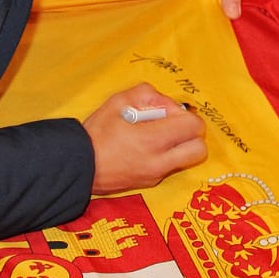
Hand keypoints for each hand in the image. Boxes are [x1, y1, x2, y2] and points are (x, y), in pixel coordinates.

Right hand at [85, 83, 206, 193]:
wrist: (78, 166)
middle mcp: (158, 161)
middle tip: (172, 126)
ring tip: (160, 138)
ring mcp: (156, 175)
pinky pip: (171, 167)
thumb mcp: (118, 101)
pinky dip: (167, 156)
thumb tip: (167, 105)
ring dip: (182, 146)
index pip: (193, 127)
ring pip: (188, 160)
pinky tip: (146, 149)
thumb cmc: (96, 133)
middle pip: (199, 148)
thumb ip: (147, 94)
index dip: (185, 115)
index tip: (167, 113)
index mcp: (151, 139)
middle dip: (191, 134)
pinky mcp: (150, 183)